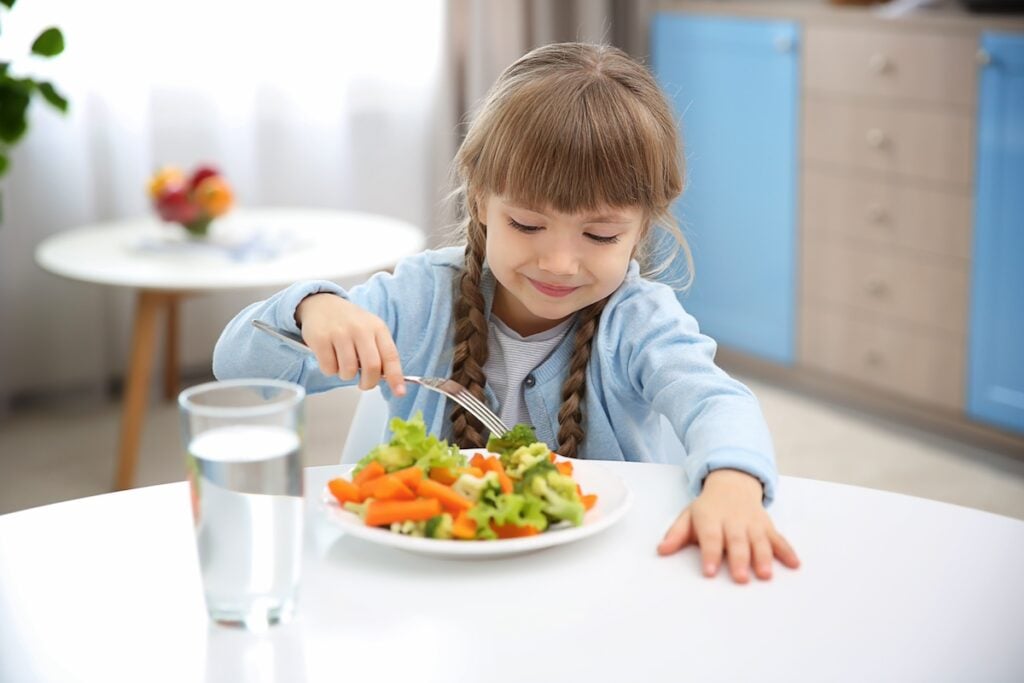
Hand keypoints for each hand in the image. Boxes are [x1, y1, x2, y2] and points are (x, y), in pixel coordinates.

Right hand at [295, 293, 405, 395]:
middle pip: (371, 367)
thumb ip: (380, 352)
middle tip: (364, 384)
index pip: (391, 356)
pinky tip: (330, 358)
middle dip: (369, 383)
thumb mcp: (370, 330)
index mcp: (377, 328)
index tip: (399, 392)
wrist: (322, 304)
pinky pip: (329, 368)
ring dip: (346, 376)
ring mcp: (340, 333)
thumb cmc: (350, 323)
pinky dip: (330, 370)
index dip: (396, 377)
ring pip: (348, 371)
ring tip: (344, 365)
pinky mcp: (320, 338)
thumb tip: (389, 381)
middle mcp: (360, 329)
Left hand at [656, 469, 798, 582]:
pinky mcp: (767, 526)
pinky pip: (778, 538)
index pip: (710, 537)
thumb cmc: (708, 508)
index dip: (709, 554)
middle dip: (739, 559)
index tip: (709, 572)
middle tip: (740, 578)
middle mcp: (733, 521)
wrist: (733, 484)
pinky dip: (787, 551)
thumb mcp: (688, 516)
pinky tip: (795, 564)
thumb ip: (676, 534)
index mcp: (711, 518)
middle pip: (737, 541)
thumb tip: (661, 551)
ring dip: (764, 557)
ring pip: (759, 540)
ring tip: (766, 574)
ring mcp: (752, 523)